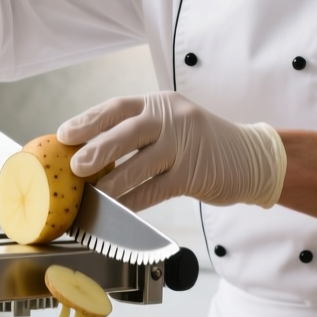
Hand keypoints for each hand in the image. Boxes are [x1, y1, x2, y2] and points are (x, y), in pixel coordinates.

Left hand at [56, 92, 285, 211]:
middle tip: (75, 166)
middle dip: (97, 149)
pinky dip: (135, 203)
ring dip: (113, 183)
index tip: (64, 135)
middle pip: (127, 131)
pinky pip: (157, 190)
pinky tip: (119, 213)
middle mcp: (172, 118)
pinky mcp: (195, 173)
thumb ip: (137, 134)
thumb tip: (88, 153)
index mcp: (159, 103)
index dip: (87, 121)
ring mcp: (185, 145)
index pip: (117, 108)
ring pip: (141, 164)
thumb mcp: (171, 126)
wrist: (252, 156)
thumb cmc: (201, 144)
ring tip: (92, 197)